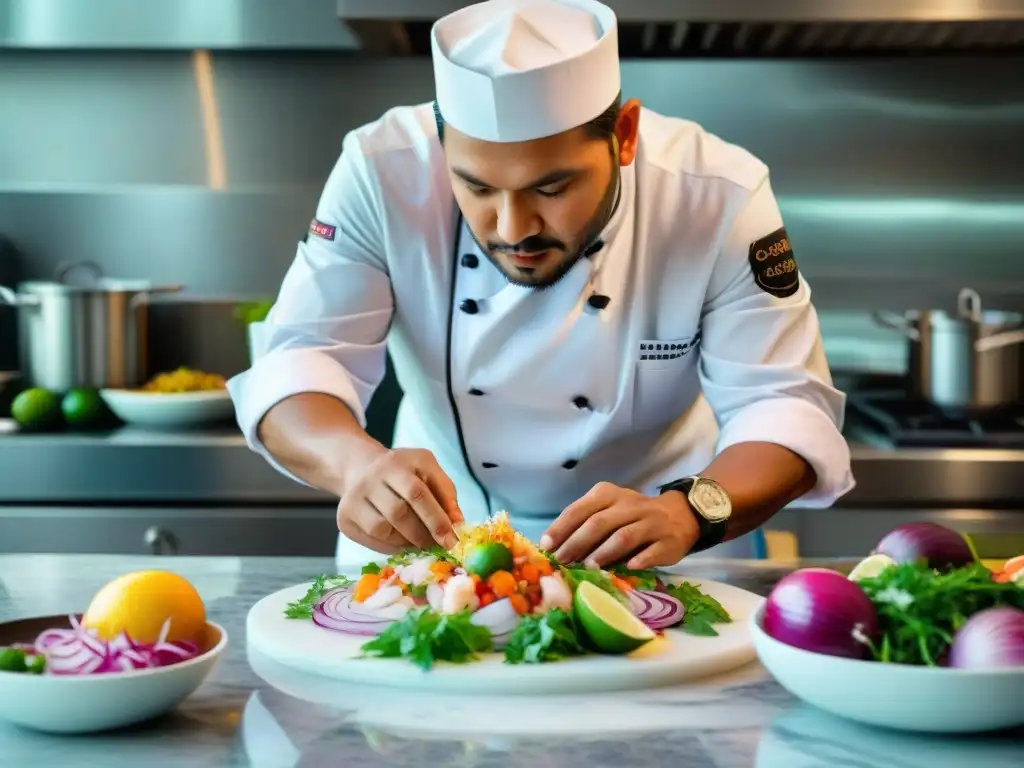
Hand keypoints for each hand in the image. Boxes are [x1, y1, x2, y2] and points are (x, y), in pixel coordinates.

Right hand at [336, 448, 463, 554]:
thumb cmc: (405, 473)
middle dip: (423, 535)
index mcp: (396, 463)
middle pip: (398, 513)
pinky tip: (402, 541)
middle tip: (437, 546)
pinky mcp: (345, 517)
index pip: (417, 494)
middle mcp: (370, 478)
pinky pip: (372, 539)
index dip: (436, 520)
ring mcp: (353, 497)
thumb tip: (457, 524)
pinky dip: (392, 546)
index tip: (451, 541)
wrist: (362, 469)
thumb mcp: (428, 472)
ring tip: (420, 542)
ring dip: (407, 542)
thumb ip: (446, 495)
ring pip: (382, 529)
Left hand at [539, 482, 699, 569]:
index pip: (580, 509)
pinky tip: (628, 568)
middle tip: (563, 561)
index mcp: (609, 495)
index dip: (562, 528)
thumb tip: (555, 548)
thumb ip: (586, 524)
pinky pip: (653, 550)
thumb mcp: (608, 511)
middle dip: (577, 543)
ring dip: (605, 552)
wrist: (678, 515)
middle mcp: (630, 504)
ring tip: (589, 567)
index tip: (546, 546)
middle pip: (599, 522)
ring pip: (624, 535)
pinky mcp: (669, 540)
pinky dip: (640, 559)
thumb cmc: (632, 517)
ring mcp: (651, 522)